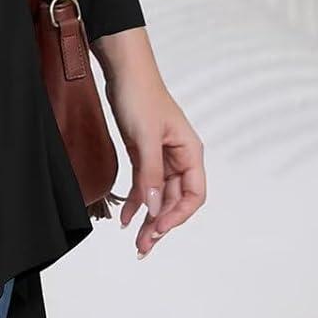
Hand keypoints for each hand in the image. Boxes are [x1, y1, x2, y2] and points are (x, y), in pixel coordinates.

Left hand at [94, 30, 205, 258]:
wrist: (123, 70)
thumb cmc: (140, 94)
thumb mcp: (145, 136)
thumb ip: (150, 173)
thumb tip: (154, 207)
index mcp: (190, 153)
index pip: (193, 195)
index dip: (178, 216)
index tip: (157, 228)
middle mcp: (180, 157)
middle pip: (175, 200)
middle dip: (161, 223)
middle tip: (144, 246)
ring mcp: (161, 156)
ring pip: (159, 195)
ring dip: (149, 217)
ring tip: (136, 240)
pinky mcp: (144, 152)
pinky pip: (144, 184)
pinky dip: (136, 200)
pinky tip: (127, 216)